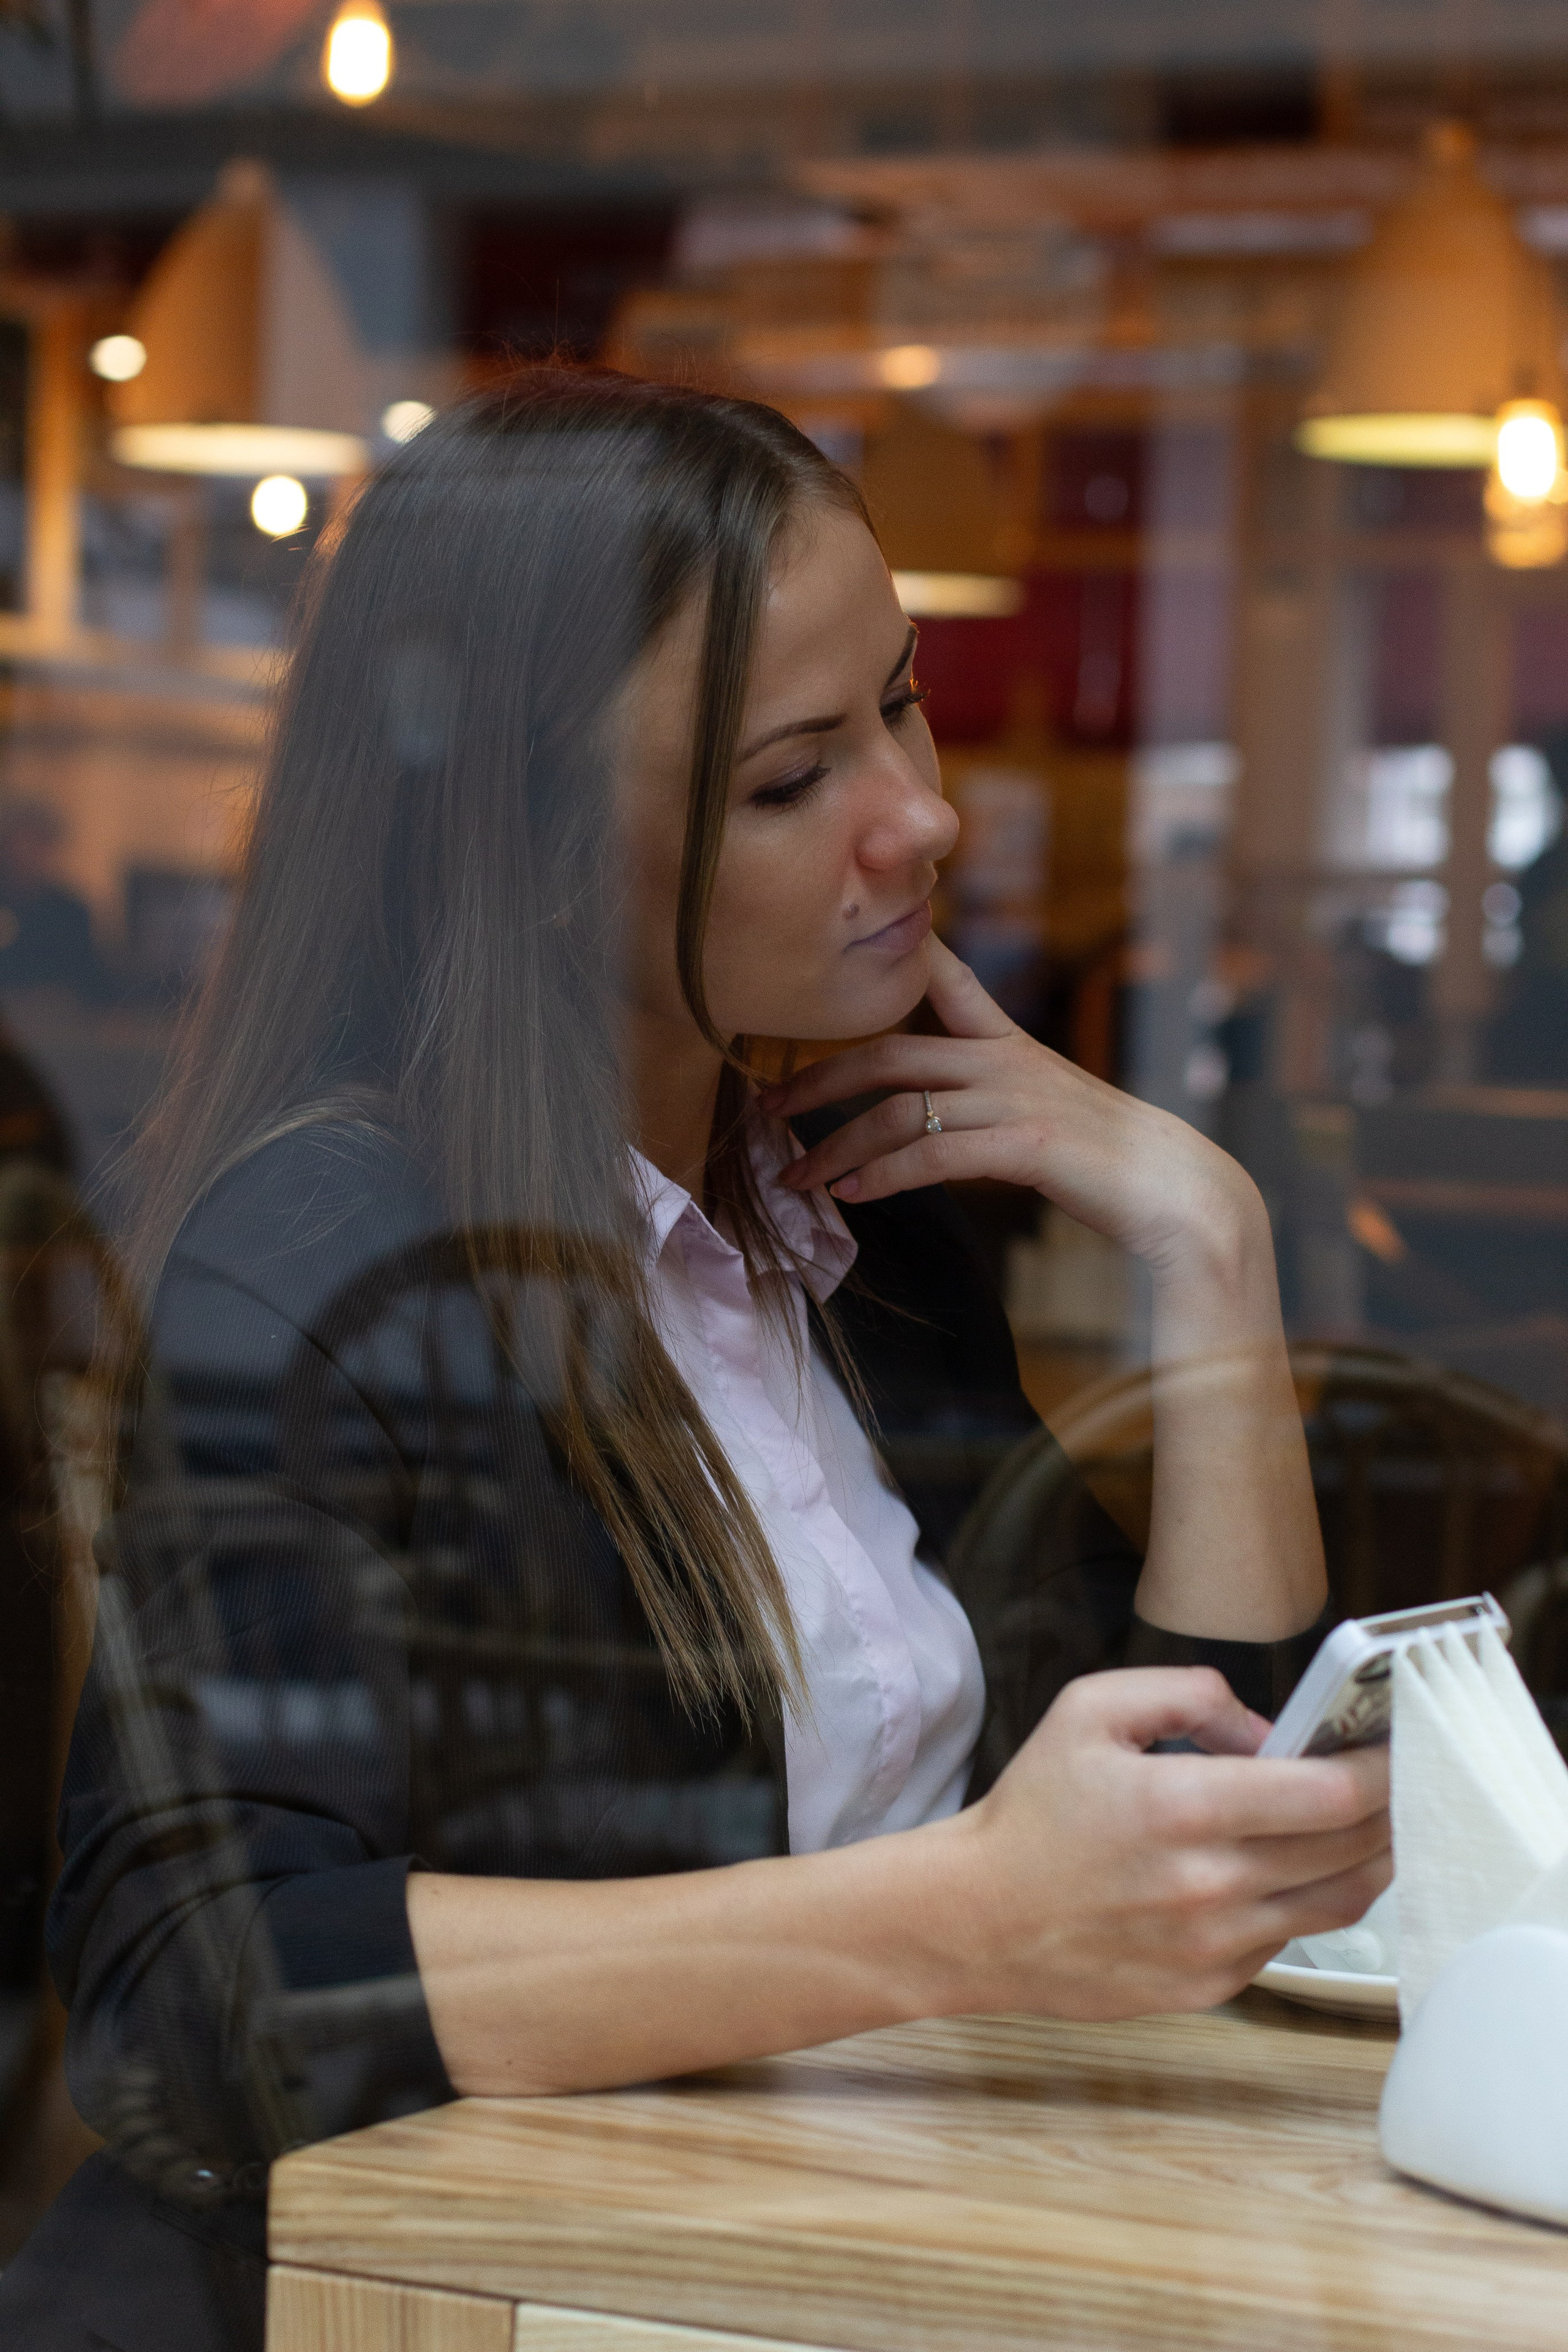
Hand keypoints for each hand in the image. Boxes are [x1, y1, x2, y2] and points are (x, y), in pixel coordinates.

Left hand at [763, 937, 1259, 1279]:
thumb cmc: (1111, 1165)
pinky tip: (851, 1195)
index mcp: (1013, 1047)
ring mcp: (1016, 1101)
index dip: (898, 958)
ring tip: (795, 1176)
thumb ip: (991, 1105)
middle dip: (818, 1079)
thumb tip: (939, 1122)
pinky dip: (883, 1176)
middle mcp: (1008, 1062)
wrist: (1180, 1194)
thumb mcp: (1048, 1115)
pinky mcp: (1026, 1146)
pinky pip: (932, 1155)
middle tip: (766, 1105)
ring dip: (835, 1145)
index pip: (950, 983)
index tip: (841, 951)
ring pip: (899, 1110)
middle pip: (889, 1053)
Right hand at [938, 1668, 1390, 2020]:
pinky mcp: (1210, 1988)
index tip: (1396, 1746)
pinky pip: (1288, 1941)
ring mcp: (1215, 1946)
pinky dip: (1303, 1902)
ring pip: (1338, 1904)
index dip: (1382, 1768)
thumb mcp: (1091, 1709)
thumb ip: (1189, 1693)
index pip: (1329, 1794)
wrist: (981, 1916)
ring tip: (1363, 1825)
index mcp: (1183, 1806)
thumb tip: (1267, 1732)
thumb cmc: (1035, 1810)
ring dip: (1367, 1860)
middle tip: (1394, 1779)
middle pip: (1352, 1851)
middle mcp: (1210, 1885)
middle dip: (1388, 1809)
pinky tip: (1284, 1871)